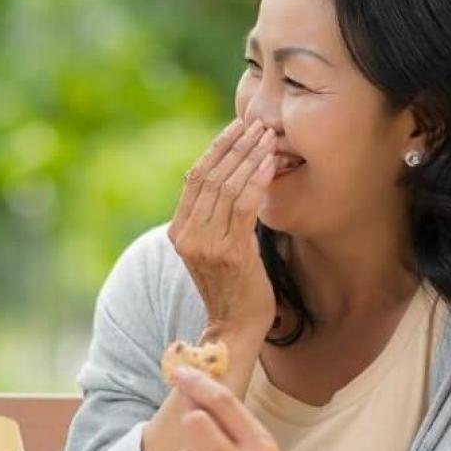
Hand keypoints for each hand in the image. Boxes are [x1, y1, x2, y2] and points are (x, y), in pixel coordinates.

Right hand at [169, 119, 278, 347]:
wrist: (235, 327)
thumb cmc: (233, 285)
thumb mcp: (214, 247)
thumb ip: (216, 217)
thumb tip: (235, 176)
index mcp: (179, 231)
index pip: (194, 177)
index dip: (217, 148)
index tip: (238, 126)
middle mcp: (188, 236)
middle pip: (210, 176)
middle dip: (236, 146)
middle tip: (257, 124)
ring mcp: (207, 244)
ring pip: (228, 187)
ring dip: (250, 157)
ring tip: (269, 137)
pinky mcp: (230, 252)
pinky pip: (244, 206)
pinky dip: (258, 180)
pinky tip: (271, 163)